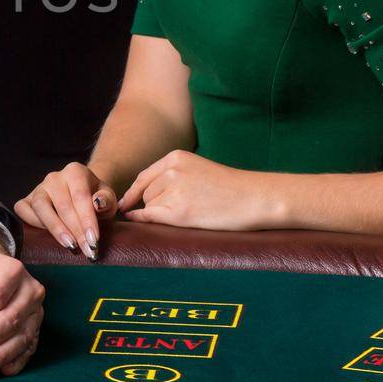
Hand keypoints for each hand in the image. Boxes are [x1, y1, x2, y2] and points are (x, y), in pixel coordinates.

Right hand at [13, 162, 117, 258]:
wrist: (81, 196)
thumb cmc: (95, 198)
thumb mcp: (108, 198)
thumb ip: (106, 200)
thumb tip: (98, 204)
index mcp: (75, 171)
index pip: (81, 196)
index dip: (87, 220)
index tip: (94, 241)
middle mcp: (54, 178)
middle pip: (63, 205)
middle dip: (76, 231)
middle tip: (87, 250)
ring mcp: (38, 188)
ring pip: (41, 207)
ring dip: (56, 229)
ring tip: (70, 245)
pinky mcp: (26, 199)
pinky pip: (23, 210)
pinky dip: (33, 223)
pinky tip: (48, 236)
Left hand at [119, 150, 280, 230]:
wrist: (255, 198)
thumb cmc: (231, 188)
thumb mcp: (198, 169)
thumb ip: (173, 175)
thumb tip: (141, 195)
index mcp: (176, 157)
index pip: (145, 176)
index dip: (134, 192)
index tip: (127, 203)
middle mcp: (171, 171)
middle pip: (146, 192)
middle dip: (152, 204)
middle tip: (175, 213)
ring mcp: (174, 191)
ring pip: (149, 205)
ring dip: (158, 213)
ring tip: (188, 215)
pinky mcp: (178, 211)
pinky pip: (149, 217)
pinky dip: (142, 221)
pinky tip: (140, 224)